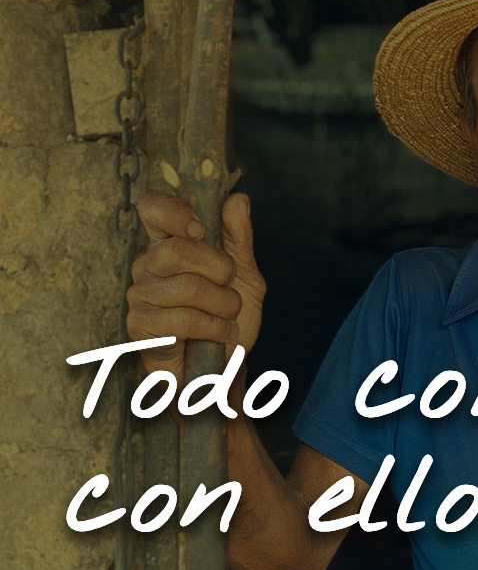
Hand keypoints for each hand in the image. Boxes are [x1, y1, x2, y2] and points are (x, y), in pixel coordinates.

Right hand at [126, 192, 265, 380]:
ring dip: (224, 305)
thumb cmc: (229, 321)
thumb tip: (237, 199)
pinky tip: (221, 334)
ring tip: (229, 318)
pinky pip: (183, 319)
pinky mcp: (141, 327)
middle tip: (231, 289)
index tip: (200, 228)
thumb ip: (239, 239)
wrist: (226, 370)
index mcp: (169, 247)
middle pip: (176, 249)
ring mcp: (141, 297)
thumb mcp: (245, 277)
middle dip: (219, 270)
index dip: (174, 212)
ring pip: (187, 287)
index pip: (153, 211)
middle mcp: (148, 267)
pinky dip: (215, 328)